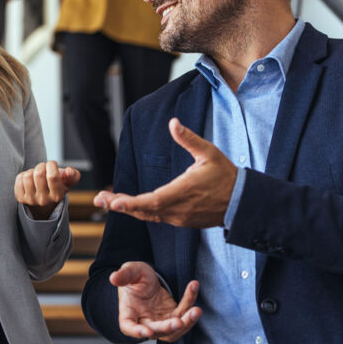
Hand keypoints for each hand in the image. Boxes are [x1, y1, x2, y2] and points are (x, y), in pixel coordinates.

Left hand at [14, 160, 80, 219]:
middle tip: (43, 168)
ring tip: (36, 175)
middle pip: (38, 174)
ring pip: (27, 176)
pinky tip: (29, 180)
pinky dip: (23, 175)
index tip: (52, 165)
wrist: (46, 196)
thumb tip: (68, 171)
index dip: (51, 164)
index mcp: (57, 196)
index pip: (52, 176)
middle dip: (41, 166)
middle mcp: (44, 200)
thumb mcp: (69, 180)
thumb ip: (73, 175)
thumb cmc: (59, 183)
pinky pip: (19, 179)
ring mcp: (31, 200)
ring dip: (32, 171)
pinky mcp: (21, 198)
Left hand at [94, 118, 236, 227]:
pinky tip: (128, 205)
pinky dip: (140, 211)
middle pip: (144, 210)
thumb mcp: (209, 153)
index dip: (132, 203)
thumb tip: (173, 123)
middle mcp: (178, 209)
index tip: (114, 202)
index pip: (152, 200)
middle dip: (120, 205)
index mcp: (183, 192)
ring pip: (148, 215)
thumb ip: (188, 139)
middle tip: (99, 199)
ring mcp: (179, 217)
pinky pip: (156, 216)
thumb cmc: (226, 176)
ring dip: (128, 208)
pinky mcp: (181, 220)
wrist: (242, 202)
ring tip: (107, 201)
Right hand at [110, 261, 200, 341]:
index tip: (147, 332)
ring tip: (196, 310)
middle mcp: (145, 321)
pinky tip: (193, 287)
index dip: (137, 331)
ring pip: (174, 330)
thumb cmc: (135, 277)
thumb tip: (113, 278)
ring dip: (186, 323)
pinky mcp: (173, 316)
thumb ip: (123, 275)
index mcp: (129, 313)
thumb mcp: (130, 271)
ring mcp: (160, 321)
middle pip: (156, 331)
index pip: (129, 327)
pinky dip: (190, 300)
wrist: (147, 279)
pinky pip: (184, 313)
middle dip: (167, 328)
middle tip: (178, 321)